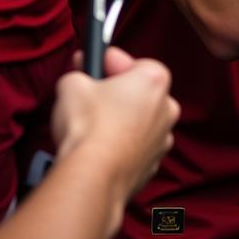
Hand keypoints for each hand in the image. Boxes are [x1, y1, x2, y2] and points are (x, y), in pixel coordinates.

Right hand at [52, 47, 178, 233]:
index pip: (132, 61)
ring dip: (120, 121)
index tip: (92, 64)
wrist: (92, 176)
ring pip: (139, 122)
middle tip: (90, 95)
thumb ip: (79, 74)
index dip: (108, 62)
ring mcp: (162, 139)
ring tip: (92, 127)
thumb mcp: (73, 84)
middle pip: (139, 92)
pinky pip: (135, 147)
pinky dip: (121, 146)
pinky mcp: (152, 166)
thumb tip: (77, 78)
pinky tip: (99, 149)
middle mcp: (166, 108)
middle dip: (116, 93)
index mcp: (154, 80)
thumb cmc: (88, 127)